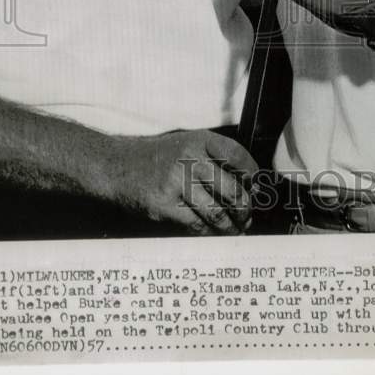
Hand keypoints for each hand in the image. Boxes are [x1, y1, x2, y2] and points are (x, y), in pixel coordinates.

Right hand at [106, 129, 256, 234]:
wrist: (117, 166)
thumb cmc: (158, 158)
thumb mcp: (187, 145)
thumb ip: (214, 159)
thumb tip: (248, 187)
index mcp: (200, 140)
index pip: (237, 156)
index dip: (252, 175)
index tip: (257, 189)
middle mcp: (190, 158)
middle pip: (232, 189)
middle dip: (244, 209)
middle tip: (247, 218)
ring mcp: (176, 182)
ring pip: (216, 212)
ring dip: (230, 227)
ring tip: (234, 231)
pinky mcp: (164, 205)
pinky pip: (196, 224)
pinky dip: (209, 233)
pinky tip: (212, 235)